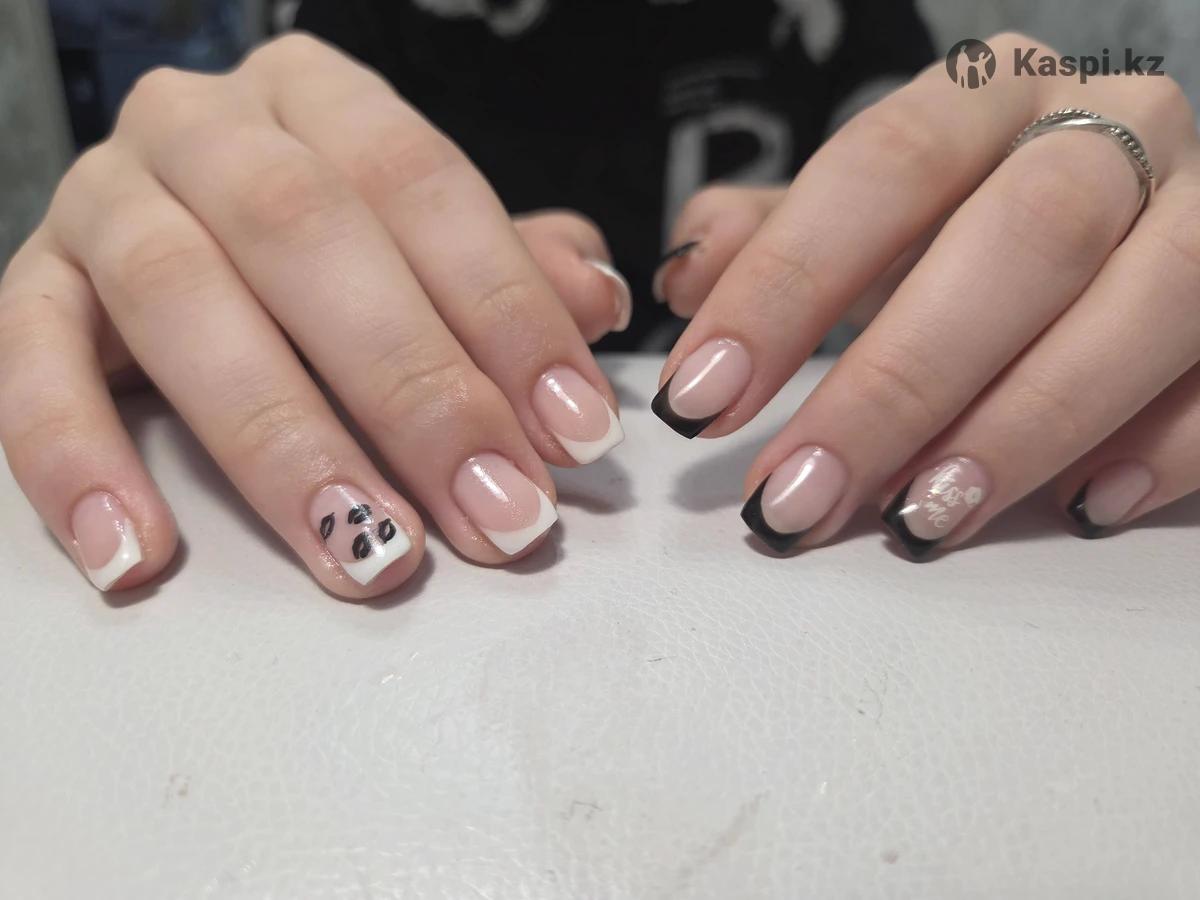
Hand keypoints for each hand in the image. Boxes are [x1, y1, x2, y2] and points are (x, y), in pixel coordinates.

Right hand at [0, 34, 629, 597]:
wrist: (184, 220)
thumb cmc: (333, 248)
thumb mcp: (428, 243)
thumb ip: (512, 266)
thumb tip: (594, 304)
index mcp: (318, 100)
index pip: (424, 184)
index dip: (507, 311)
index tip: (573, 431)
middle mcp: (204, 128)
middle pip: (306, 238)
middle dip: (415, 390)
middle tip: (496, 511)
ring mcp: (104, 200)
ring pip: (181, 300)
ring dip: (284, 445)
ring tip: (368, 553)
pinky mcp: (30, 286)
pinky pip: (25, 362)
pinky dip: (78, 462)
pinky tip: (138, 556)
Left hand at [651, 32, 1199, 556]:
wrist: (1132, 201)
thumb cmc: (969, 218)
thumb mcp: (868, 214)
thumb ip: (776, 235)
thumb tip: (683, 281)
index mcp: (991, 96)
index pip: (881, 169)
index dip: (783, 287)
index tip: (699, 399)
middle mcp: (1112, 130)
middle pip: (1019, 240)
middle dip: (897, 384)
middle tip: (798, 494)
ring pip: (1142, 303)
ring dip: (1023, 426)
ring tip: (921, 518)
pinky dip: (1165, 446)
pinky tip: (1082, 507)